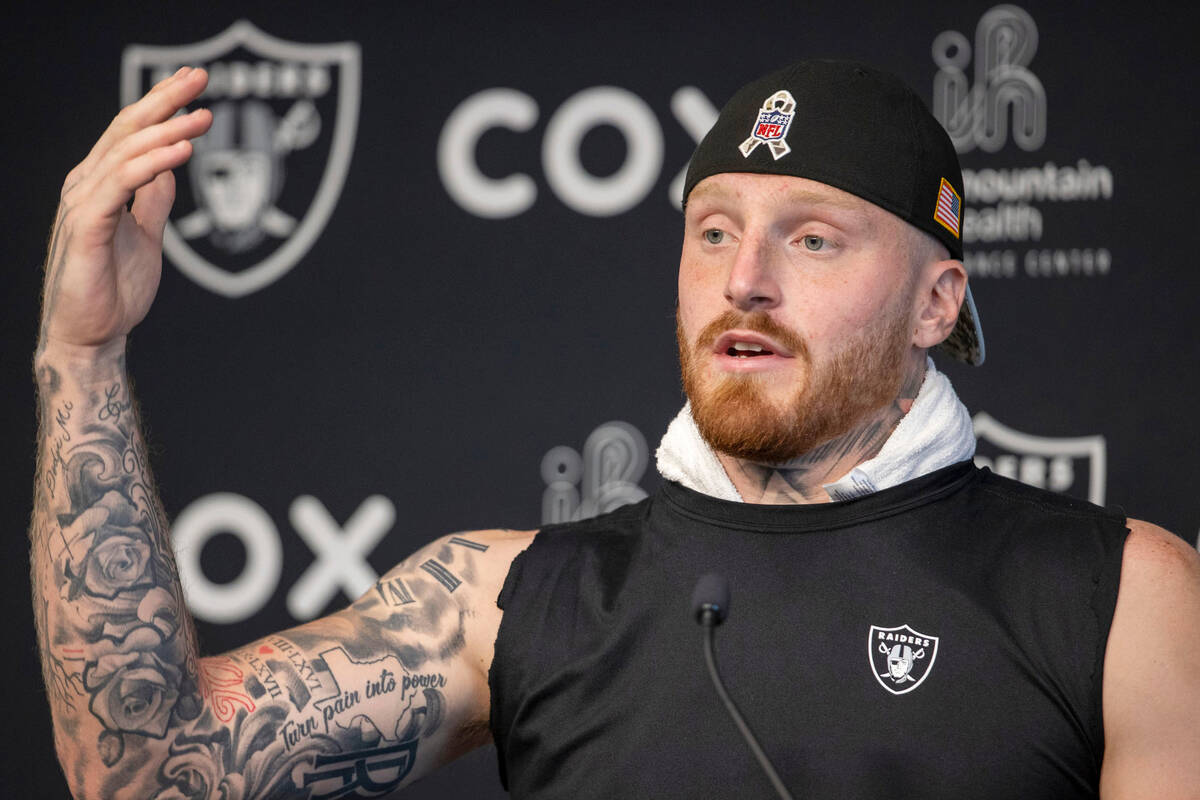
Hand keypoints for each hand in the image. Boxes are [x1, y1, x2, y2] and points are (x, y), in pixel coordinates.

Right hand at [39, 67, 211, 353]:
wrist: (93, 335)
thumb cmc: (115, 288)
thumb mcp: (146, 235)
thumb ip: (153, 200)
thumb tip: (170, 167)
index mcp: (100, 183)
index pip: (130, 131)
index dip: (160, 102)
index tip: (192, 79)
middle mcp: (86, 184)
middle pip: (127, 129)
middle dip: (165, 99)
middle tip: (201, 76)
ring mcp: (84, 203)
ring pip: (126, 151)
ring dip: (168, 130)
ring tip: (204, 116)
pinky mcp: (88, 227)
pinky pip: (121, 185)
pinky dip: (153, 165)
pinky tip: (182, 153)